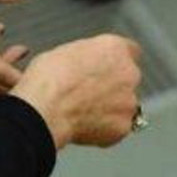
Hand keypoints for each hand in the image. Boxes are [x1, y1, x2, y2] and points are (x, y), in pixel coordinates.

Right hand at [9, 35, 142, 148]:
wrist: (46, 109)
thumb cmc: (48, 79)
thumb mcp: (66, 52)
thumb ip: (87, 57)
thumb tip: (85, 65)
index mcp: (115, 48)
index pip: (130, 51)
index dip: (114, 62)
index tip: (106, 69)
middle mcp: (129, 72)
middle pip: (128, 79)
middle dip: (113, 86)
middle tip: (88, 94)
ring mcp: (129, 101)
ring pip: (124, 104)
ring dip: (111, 108)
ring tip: (83, 112)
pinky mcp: (124, 125)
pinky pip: (118, 126)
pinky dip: (105, 128)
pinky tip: (85, 126)